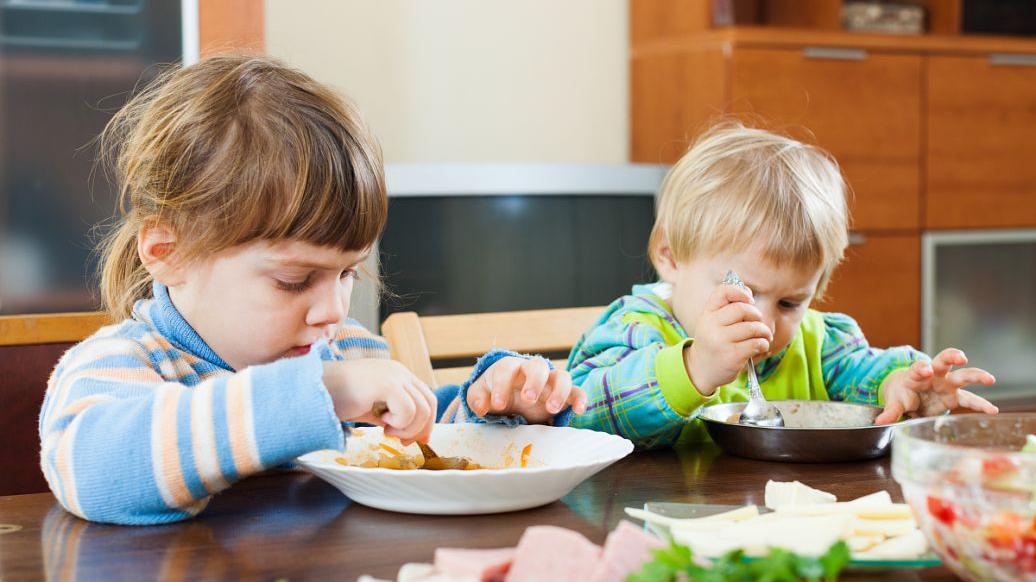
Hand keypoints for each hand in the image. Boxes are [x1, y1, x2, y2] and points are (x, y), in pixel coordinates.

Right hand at [323, 359, 436, 443]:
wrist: (314, 389)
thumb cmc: (338, 399)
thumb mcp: (371, 408)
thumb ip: (392, 415)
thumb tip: (412, 434)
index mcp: (397, 374)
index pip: (426, 397)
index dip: (426, 421)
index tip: (415, 440)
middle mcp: (399, 371)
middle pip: (429, 403)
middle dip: (420, 428)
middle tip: (401, 441)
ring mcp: (394, 375)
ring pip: (422, 409)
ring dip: (407, 428)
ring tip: (386, 430)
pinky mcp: (387, 384)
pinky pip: (409, 411)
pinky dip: (399, 423)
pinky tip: (381, 423)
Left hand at [466, 357, 587, 423]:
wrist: (510, 396)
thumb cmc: (494, 392)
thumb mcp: (480, 394)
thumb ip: (477, 398)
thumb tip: (481, 407)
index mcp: (509, 368)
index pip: (507, 369)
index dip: (502, 385)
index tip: (497, 404)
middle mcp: (532, 371)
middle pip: (538, 365)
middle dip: (534, 381)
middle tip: (527, 399)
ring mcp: (550, 382)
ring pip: (562, 376)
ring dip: (558, 391)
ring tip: (550, 409)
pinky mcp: (564, 395)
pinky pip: (577, 391)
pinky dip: (581, 398)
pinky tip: (579, 410)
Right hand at [684, 283, 771, 395]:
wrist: (701, 371)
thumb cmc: (713, 344)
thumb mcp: (712, 324)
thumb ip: (727, 309)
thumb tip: (749, 294)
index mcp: (707, 314)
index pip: (723, 292)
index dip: (740, 291)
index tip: (750, 300)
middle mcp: (711, 325)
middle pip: (743, 309)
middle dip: (757, 315)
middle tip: (759, 324)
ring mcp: (721, 341)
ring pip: (753, 327)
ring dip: (764, 332)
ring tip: (764, 337)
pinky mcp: (732, 355)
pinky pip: (757, 343)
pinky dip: (764, 344)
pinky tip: (761, 347)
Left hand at [874, 348, 997, 423]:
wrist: (908, 394)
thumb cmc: (902, 394)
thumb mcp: (894, 401)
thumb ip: (890, 411)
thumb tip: (880, 422)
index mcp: (915, 374)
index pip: (918, 368)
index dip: (922, 368)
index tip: (926, 369)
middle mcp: (934, 375)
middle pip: (944, 361)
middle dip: (952, 357)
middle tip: (960, 357)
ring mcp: (946, 384)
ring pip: (963, 376)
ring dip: (976, 375)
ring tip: (989, 379)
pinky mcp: (954, 397)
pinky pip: (970, 400)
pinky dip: (981, 405)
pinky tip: (993, 410)